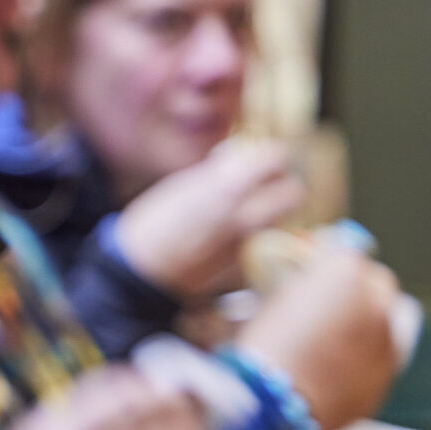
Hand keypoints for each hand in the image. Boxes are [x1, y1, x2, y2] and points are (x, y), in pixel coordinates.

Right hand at [112, 138, 305, 299]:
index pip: (277, 158)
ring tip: (242, 212)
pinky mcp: (245, 269)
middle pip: (293, 193)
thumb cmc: (151, 224)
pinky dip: (253, 239)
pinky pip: (262, 245)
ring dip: (268, 212)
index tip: (259, 158)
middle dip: (281, 186)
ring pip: (279, 220)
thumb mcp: (182, 185)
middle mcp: (246, 217)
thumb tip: (242, 158)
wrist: (138, 274)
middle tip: (263, 185)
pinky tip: (228, 239)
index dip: (269, 155)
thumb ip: (219, 172)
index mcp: (228, 188)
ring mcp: (249, 246)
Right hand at [237, 244, 402, 429]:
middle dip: (360, 287)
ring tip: (340, 338)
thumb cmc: (262, 344)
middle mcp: (377, 300)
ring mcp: (388, 340)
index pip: (348, 248)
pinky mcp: (386, 376)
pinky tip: (339, 367)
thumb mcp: (273, 297)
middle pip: (378, 282)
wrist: (271, 401)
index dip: (330, 259)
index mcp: (345, 271)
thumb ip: (301, 280)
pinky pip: (384, 355)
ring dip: (370, 320)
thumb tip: (308, 278)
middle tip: (332, 303)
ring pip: (391, 319)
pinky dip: (367, 355)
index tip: (315, 268)